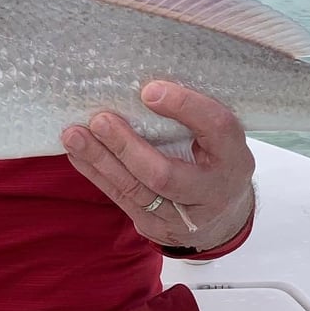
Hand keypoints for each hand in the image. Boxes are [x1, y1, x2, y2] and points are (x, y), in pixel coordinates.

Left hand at [61, 81, 254, 249]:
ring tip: (74, 135)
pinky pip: (121, 199)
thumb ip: (194, 117)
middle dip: (127, 147)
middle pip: (164, 175)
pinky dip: (97, 174)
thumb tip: (144, 83)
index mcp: (235, 157)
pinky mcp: (156, 228)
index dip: (185, 107)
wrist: (223, 218)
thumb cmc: (215, 161)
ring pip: (135, 190)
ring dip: (100, 160)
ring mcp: (183, 217)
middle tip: (99, 120)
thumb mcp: (219, 139)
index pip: (216, 128)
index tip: (149, 90)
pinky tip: (77, 154)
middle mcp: (212, 191)